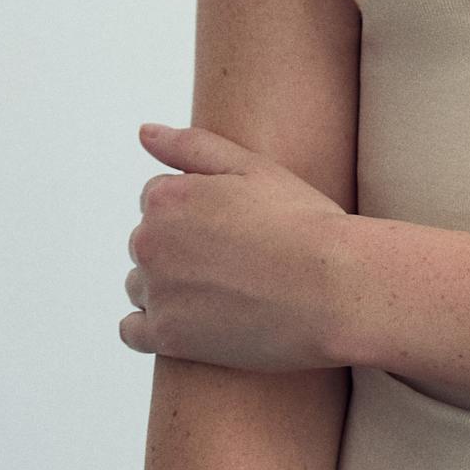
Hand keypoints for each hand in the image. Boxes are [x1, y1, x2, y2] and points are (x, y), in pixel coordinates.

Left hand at [120, 123, 362, 371]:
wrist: (336, 289)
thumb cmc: (303, 223)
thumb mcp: (252, 167)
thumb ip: (190, 145)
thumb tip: (144, 131)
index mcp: (165, 197)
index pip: (156, 199)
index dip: (195, 211)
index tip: (230, 227)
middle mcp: (149, 243)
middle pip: (147, 242)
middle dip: (178, 248)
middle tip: (233, 260)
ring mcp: (156, 293)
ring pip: (140, 285)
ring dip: (167, 287)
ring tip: (222, 291)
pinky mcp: (167, 338)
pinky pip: (133, 331)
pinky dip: (153, 327)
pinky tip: (189, 323)